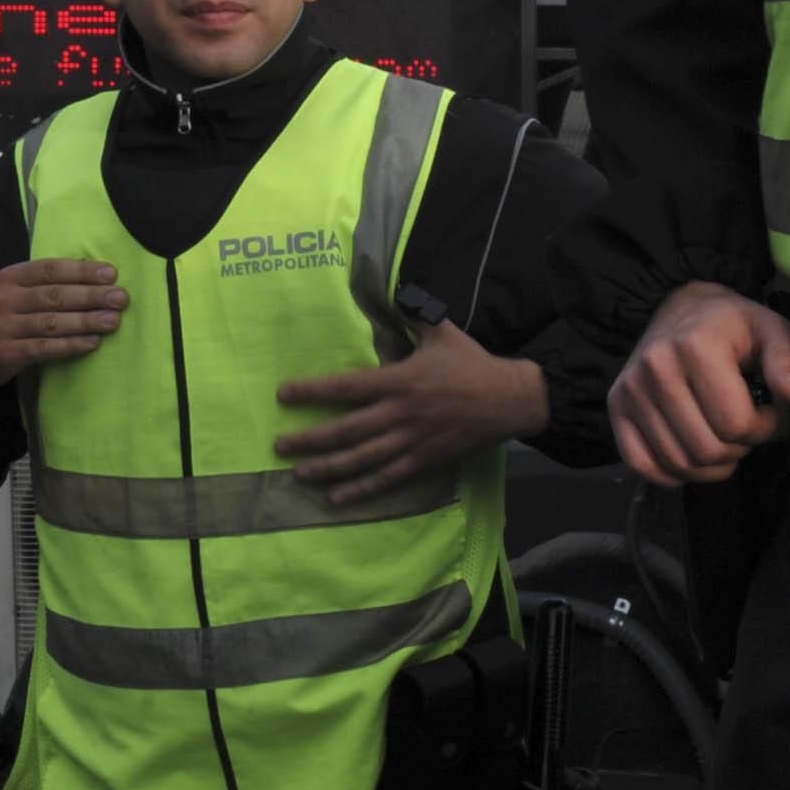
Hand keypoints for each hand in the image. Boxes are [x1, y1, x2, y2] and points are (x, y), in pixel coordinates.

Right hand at [0, 259, 127, 399]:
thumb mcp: (10, 293)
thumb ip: (41, 284)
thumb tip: (93, 276)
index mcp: (9, 277)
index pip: (49, 269)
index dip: (81, 270)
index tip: (111, 273)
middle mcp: (4, 299)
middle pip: (54, 295)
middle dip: (91, 295)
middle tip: (121, 298)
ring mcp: (4, 327)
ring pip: (52, 322)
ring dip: (86, 320)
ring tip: (114, 320)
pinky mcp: (7, 354)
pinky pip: (45, 348)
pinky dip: (71, 345)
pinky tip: (93, 342)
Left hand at [273, 319, 549, 504]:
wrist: (509, 400)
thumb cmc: (472, 364)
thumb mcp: (441, 332)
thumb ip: (413, 315)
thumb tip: (393, 292)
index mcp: (399, 381)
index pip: (346, 387)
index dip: (313, 391)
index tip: (284, 394)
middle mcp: (400, 414)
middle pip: (346, 430)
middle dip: (310, 439)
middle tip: (280, 446)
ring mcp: (411, 441)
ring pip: (362, 459)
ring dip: (328, 468)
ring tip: (300, 474)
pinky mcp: (424, 461)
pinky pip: (387, 479)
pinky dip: (361, 489)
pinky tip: (337, 497)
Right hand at [606, 280, 789, 485]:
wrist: (680, 308)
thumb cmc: (732, 325)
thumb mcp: (770, 329)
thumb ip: (786, 362)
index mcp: (695, 346)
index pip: (735, 424)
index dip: (762, 428)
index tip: (765, 411)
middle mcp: (655, 368)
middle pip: (707, 450)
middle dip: (737, 449)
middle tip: (742, 428)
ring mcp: (630, 389)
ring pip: (678, 464)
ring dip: (710, 465)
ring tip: (721, 439)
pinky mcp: (616, 406)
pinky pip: (642, 465)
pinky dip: (671, 474)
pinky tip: (690, 455)